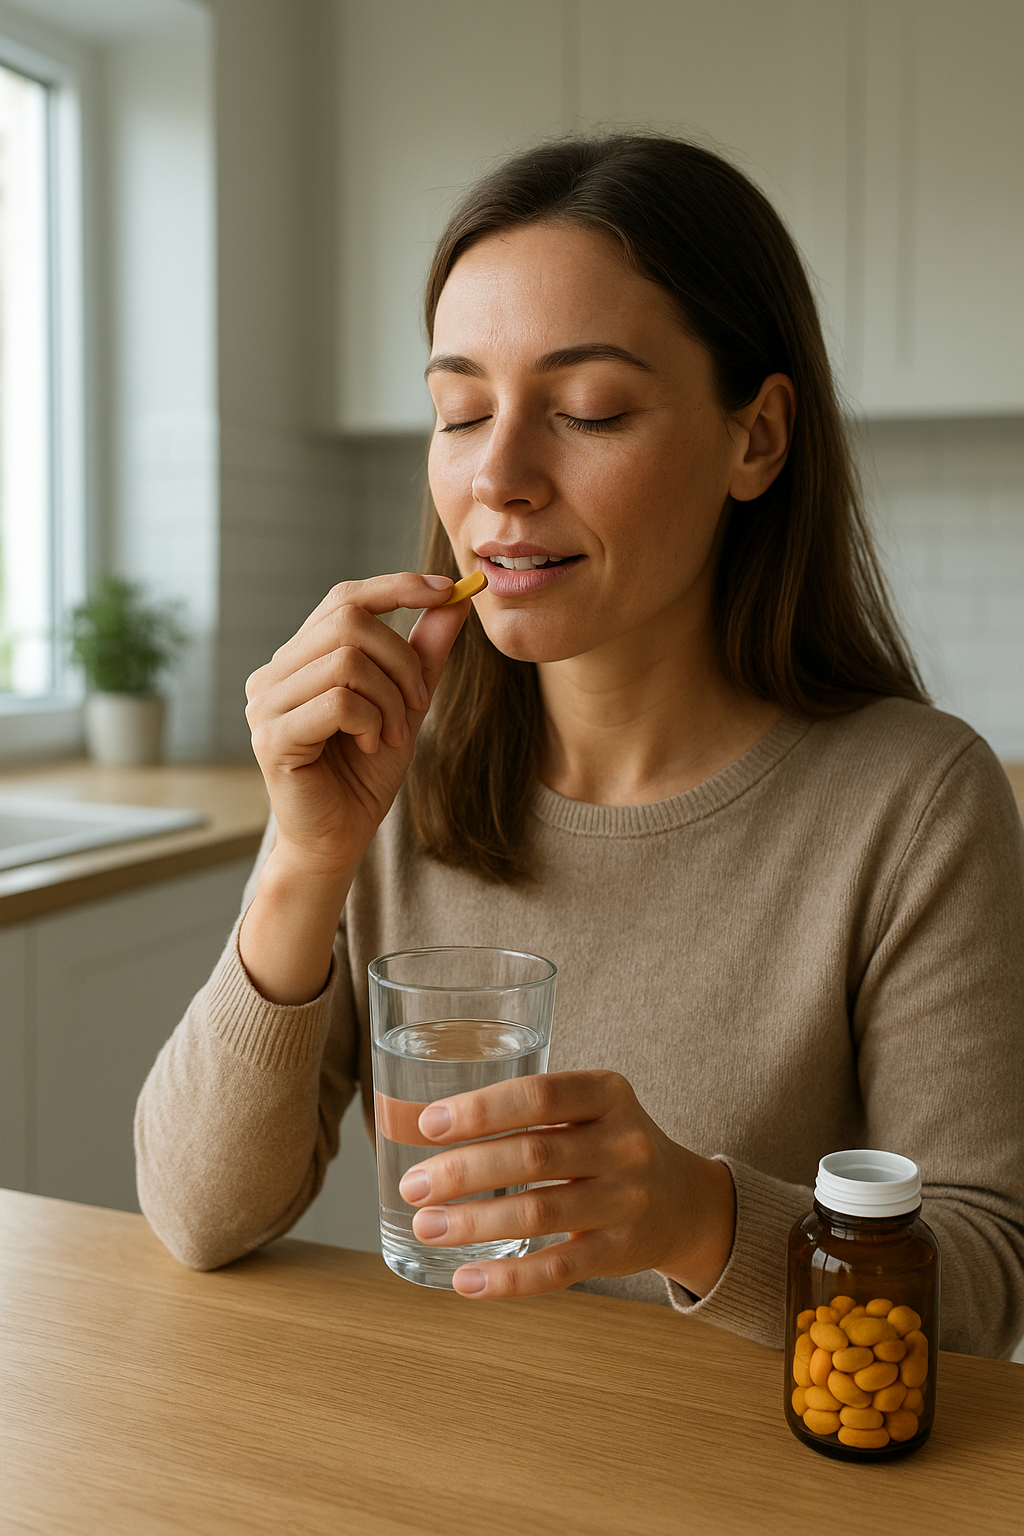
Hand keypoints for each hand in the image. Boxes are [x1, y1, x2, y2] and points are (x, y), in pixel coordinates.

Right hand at [244, 572, 468, 874]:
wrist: (339, 838)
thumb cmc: (363, 774)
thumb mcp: (405, 705)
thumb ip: (423, 654)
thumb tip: (454, 600)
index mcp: (300, 658)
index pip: (344, 598)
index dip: (396, 588)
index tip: (447, 591)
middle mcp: (274, 673)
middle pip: (349, 621)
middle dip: (402, 660)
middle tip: (419, 703)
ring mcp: (266, 704)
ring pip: (347, 661)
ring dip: (390, 698)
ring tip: (392, 733)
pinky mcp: (272, 737)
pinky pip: (339, 702)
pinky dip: (371, 721)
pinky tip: (371, 746)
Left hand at [397, 1070, 736, 1299]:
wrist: (686, 1201)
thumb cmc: (610, 1144)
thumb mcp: (590, 1108)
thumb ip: (528, 1110)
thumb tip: (423, 1122)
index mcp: (608, 1093)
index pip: (539, 1095)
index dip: (481, 1109)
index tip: (428, 1124)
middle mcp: (624, 1143)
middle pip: (533, 1155)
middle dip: (463, 1172)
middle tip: (414, 1185)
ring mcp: (627, 1200)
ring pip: (540, 1213)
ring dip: (473, 1223)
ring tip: (426, 1226)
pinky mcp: (621, 1251)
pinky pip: (558, 1269)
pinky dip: (508, 1278)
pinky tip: (466, 1280)